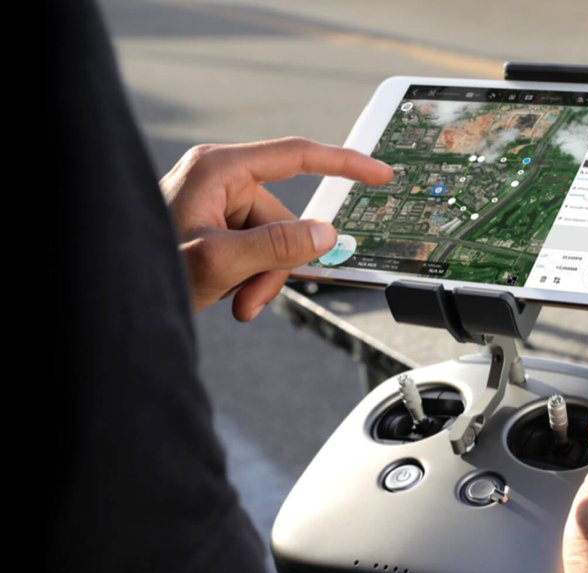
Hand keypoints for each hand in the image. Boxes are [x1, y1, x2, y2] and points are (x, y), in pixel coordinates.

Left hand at [160, 136, 391, 319]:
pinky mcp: (214, 226)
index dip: (344, 163)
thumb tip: (325, 234)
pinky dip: (249, 277)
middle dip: (276, 262)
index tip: (380, 174)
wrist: (108, 296)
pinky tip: (226, 295)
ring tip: (233, 301)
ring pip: (274, 240)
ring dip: (262, 277)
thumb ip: (278, 245)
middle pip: (286, 216)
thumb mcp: (220, 260)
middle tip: (250, 296)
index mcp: (219, 169)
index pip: (297, 156)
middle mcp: (219, 179)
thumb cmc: (147, 269)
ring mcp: (216, 203)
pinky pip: (256, 249)